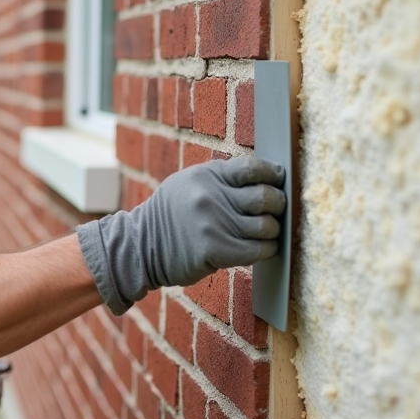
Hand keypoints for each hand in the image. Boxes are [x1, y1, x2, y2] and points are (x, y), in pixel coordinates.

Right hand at [77, 156, 285, 314]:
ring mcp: (213, 223)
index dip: (273, 174)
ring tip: (265, 234)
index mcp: (207, 174)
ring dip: (272, 232)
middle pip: (266, 197)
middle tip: (275, 212)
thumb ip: (221, 180)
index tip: (278, 181)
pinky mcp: (214, 249)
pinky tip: (260, 249)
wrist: (141, 246)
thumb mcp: (189, 184)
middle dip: (278, 205)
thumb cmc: (172, 216)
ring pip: (267, 226)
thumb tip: (264, 180)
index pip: (254, 168)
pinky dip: (266, 250)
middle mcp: (211, 195)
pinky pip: (258, 250)